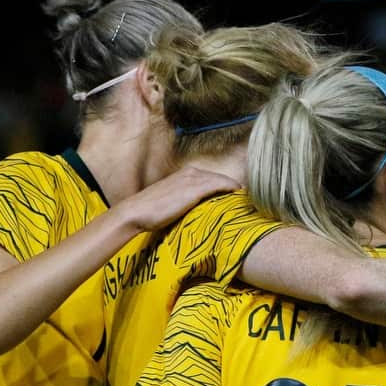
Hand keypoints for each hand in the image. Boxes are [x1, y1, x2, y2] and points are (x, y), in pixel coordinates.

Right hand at [117, 166, 239, 232]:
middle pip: (220, 178)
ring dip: (235, 189)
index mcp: (186, 174)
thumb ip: (187, 201)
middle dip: (233, 187)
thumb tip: (200, 212)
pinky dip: (232, 188)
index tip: (238, 196)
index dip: (227, 187)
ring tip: (248, 199)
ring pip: (222, 181)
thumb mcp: (173, 202)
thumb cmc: (152, 212)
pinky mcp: (194, 188)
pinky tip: (240, 195)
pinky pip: (220, 185)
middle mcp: (191, 172)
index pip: (213, 179)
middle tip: (249, 198)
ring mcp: (193, 179)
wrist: (136, 212)